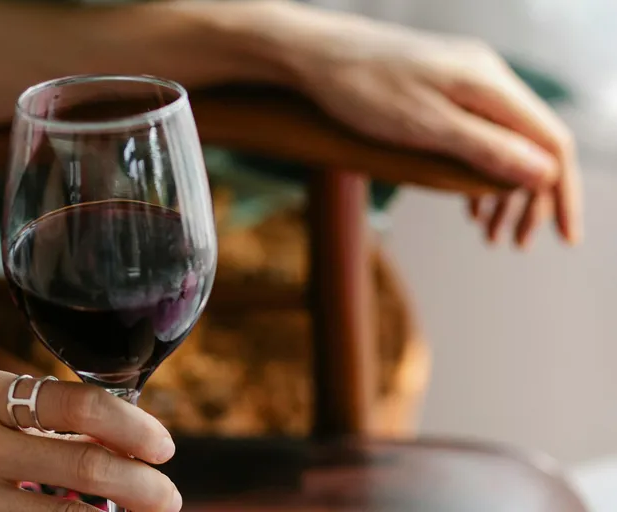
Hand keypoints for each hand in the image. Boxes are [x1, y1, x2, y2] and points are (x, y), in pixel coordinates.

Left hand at [256, 0, 581, 246]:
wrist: (315, 56)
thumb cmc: (361, 89)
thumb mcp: (425, 126)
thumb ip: (485, 148)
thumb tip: (544, 174)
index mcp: (488, 86)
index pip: (551, 141)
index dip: (562, 193)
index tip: (564, 238)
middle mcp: (485, 80)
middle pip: (532, 145)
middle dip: (532, 199)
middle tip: (516, 244)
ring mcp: (463, 84)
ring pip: (504, 142)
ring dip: (503, 190)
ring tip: (491, 234)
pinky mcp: (441, 92)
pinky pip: (478, 135)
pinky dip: (478, 173)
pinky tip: (469, 203)